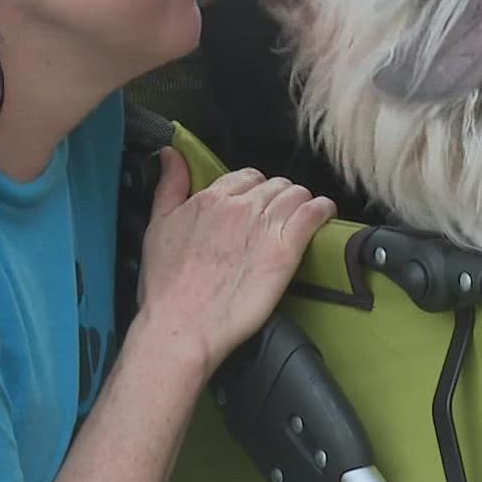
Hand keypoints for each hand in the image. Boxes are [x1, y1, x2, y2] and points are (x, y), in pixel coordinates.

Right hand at [133, 148, 335, 379]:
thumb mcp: (157, 227)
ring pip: (296, 195)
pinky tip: (324, 214)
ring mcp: (264, 226)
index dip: (254, 191)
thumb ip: (169, 186)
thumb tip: (171, 155)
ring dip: (301, 203)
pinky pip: (313, 214)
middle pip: (275, 185)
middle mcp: (239, 207)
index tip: (256, 206)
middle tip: (277, 218)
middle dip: (278, 197)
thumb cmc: (167, 287)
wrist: (181, 327)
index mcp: (210, 198)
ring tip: (302, 217)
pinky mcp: (285, 251)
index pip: (247, 176)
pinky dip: (322, 210)